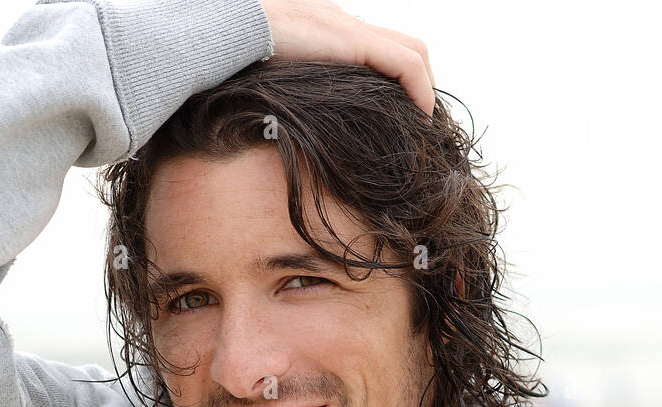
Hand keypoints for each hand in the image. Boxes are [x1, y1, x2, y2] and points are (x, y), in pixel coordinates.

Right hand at [262, 0, 434, 114]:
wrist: (236, 33)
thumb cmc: (247, 60)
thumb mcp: (282, 77)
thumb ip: (303, 90)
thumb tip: (299, 127)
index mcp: (334, 32)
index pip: (385, 49)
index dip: (404, 82)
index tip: (405, 115)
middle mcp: (349, 25)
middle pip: (409, 46)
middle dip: (422, 85)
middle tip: (420, 121)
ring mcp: (354, 30)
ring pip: (414, 52)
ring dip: (425, 90)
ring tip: (422, 124)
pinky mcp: (356, 42)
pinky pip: (406, 65)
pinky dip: (420, 91)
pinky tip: (419, 117)